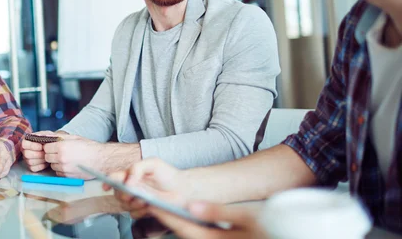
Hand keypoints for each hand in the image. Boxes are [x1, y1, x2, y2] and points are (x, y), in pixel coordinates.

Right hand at [21, 130, 64, 171]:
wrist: (55, 148)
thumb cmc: (50, 140)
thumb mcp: (48, 135)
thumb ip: (43, 135)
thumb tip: (39, 137)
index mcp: (27, 141)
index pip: (24, 144)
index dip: (32, 146)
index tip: (41, 146)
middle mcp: (25, 150)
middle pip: (26, 154)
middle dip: (38, 154)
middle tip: (45, 153)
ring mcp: (27, 159)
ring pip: (30, 162)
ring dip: (40, 160)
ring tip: (46, 156)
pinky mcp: (31, 166)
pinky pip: (33, 168)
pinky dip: (41, 166)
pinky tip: (46, 162)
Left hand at [43, 135, 103, 178]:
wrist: (101, 160)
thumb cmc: (90, 147)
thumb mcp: (75, 138)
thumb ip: (60, 137)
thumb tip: (48, 136)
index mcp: (62, 147)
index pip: (46, 148)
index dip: (50, 147)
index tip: (55, 147)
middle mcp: (61, 158)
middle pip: (47, 157)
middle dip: (52, 155)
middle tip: (60, 152)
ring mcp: (64, 168)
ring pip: (52, 166)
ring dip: (56, 163)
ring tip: (67, 159)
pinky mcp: (68, 176)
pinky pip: (58, 173)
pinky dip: (61, 170)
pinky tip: (70, 165)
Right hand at [103, 158, 189, 218]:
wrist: (182, 189)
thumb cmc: (168, 175)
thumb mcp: (153, 163)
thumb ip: (137, 168)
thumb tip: (127, 181)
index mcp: (131, 174)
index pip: (115, 177)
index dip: (108, 181)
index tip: (106, 186)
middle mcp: (131, 187)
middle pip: (117, 192)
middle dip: (124, 194)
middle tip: (135, 193)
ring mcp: (136, 199)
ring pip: (124, 204)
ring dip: (133, 203)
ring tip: (145, 199)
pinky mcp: (142, 211)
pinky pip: (133, 214)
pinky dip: (140, 212)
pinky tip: (148, 207)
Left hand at [149, 202, 265, 238]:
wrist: (285, 235)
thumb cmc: (271, 227)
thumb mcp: (247, 216)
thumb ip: (218, 211)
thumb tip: (192, 205)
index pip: (186, 227)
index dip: (166, 214)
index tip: (151, 202)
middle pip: (185, 233)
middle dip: (168, 218)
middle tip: (151, 201)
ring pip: (192, 235)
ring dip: (178, 222)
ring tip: (164, 205)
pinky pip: (200, 236)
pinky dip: (190, 227)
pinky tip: (187, 215)